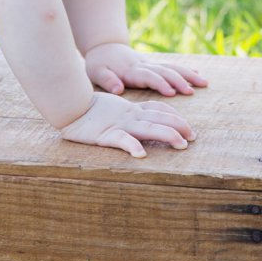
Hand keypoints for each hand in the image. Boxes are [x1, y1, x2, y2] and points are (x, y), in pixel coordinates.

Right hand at [58, 91, 195, 157]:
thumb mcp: (115, 109)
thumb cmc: (89, 109)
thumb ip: (129, 112)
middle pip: (160, 118)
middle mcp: (130, 116)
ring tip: (181, 144)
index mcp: (132, 110)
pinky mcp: (105, 135)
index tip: (188, 126)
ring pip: (148, 128)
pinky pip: (121, 140)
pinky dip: (132, 146)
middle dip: (179, 126)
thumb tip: (143, 120)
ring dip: (167, 135)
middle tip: (194, 138)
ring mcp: (119, 124)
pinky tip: (141, 155)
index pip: (159, 109)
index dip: (175, 116)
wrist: (67, 105)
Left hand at [83, 42, 206, 96]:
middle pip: (165, 71)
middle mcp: (145, 65)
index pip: (149, 77)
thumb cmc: (98, 64)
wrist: (104, 47)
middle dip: (180, 81)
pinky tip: (197, 73)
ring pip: (173, 67)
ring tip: (204, 83)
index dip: (161, 84)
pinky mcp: (154, 64)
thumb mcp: (97, 72)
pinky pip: (172, 66)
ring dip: (189, 74)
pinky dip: (185, 69)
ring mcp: (151, 63)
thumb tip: (119, 89)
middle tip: (192, 91)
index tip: (172, 93)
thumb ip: (108, 80)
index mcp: (131, 70)